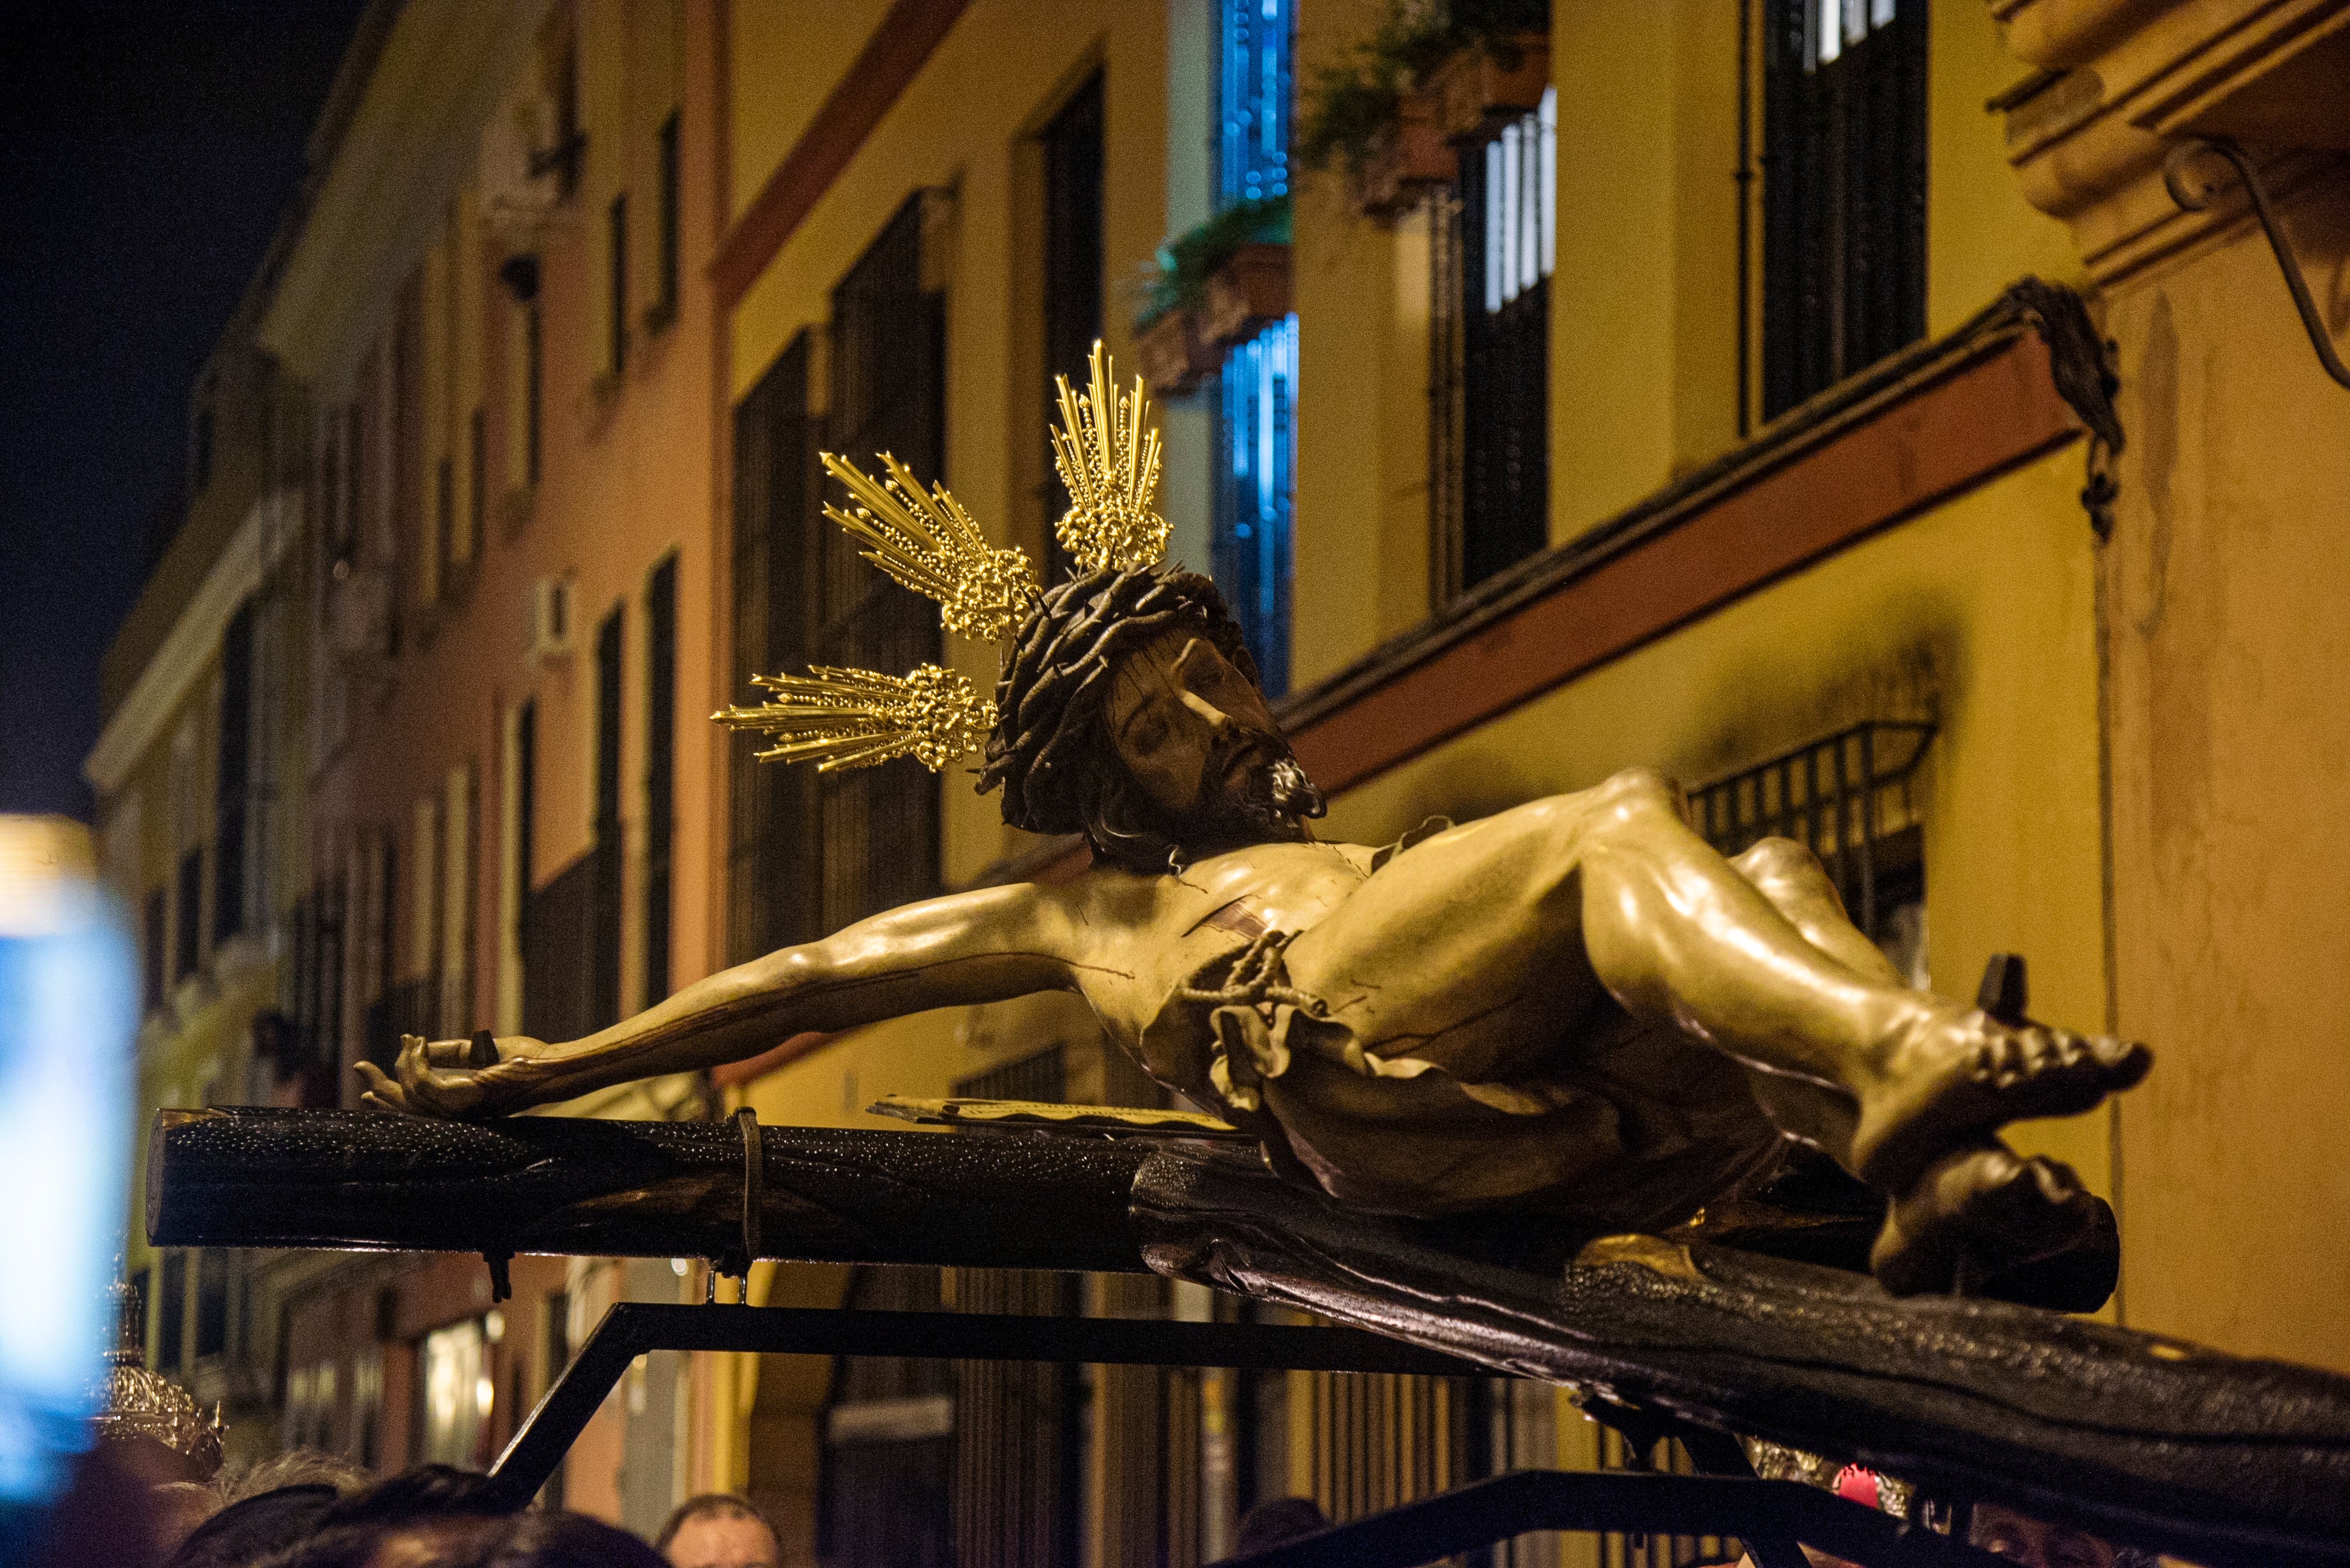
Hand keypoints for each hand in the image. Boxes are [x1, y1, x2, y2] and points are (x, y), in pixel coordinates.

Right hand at [354, 1033, 546, 1118]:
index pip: (415, 1107)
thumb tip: (423, 1047)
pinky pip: (426, 1086)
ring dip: (403, 1067)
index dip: (391, 1090)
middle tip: (360, 1066)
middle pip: (405, 1109)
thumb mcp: (483, 1052)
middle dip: (379, 1087)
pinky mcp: (467, 1098)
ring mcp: (462, 1109)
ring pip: (412, 1096)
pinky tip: (418, 1046)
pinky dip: (417, 1065)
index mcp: (459, 1106)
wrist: (552, 1065)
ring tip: (407, 1044)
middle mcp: (457, 1113)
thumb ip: (453, 1053)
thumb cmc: (526, 1059)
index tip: (374, 1066)